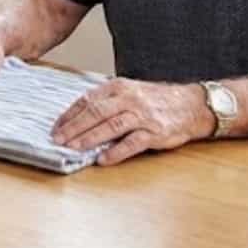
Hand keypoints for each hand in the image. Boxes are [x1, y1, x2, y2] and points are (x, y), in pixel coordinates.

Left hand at [51, 78, 209, 165]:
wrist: (191, 105)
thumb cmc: (157, 100)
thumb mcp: (130, 92)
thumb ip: (107, 101)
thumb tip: (80, 117)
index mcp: (119, 87)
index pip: (87, 100)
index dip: (69, 115)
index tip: (56, 128)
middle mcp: (129, 99)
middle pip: (95, 113)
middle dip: (73, 128)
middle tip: (58, 140)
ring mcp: (142, 116)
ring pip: (110, 126)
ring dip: (89, 138)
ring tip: (73, 148)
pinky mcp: (154, 132)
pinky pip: (132, 143)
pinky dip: (116, 152)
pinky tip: (102, 159)